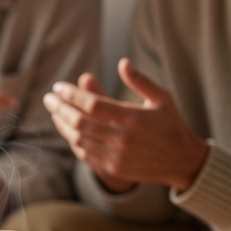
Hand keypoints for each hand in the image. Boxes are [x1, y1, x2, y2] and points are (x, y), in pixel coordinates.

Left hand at [44, 58, 207, 192]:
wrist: (181, 161)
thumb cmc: (171, 124)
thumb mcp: (162, 98)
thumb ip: (141, 81)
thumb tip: (123, 62)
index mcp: (133, 118)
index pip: (93, 104)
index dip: (72, 95)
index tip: (58, 87)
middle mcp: (122, 138)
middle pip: (80, 122)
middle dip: (60, 108)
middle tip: (49, 98)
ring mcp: (116, 156)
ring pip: (79, 139)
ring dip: (63, 125)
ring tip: (55, 112)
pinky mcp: (113, 168)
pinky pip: (85, 154)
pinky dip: (73, 141)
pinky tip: (68, 129)